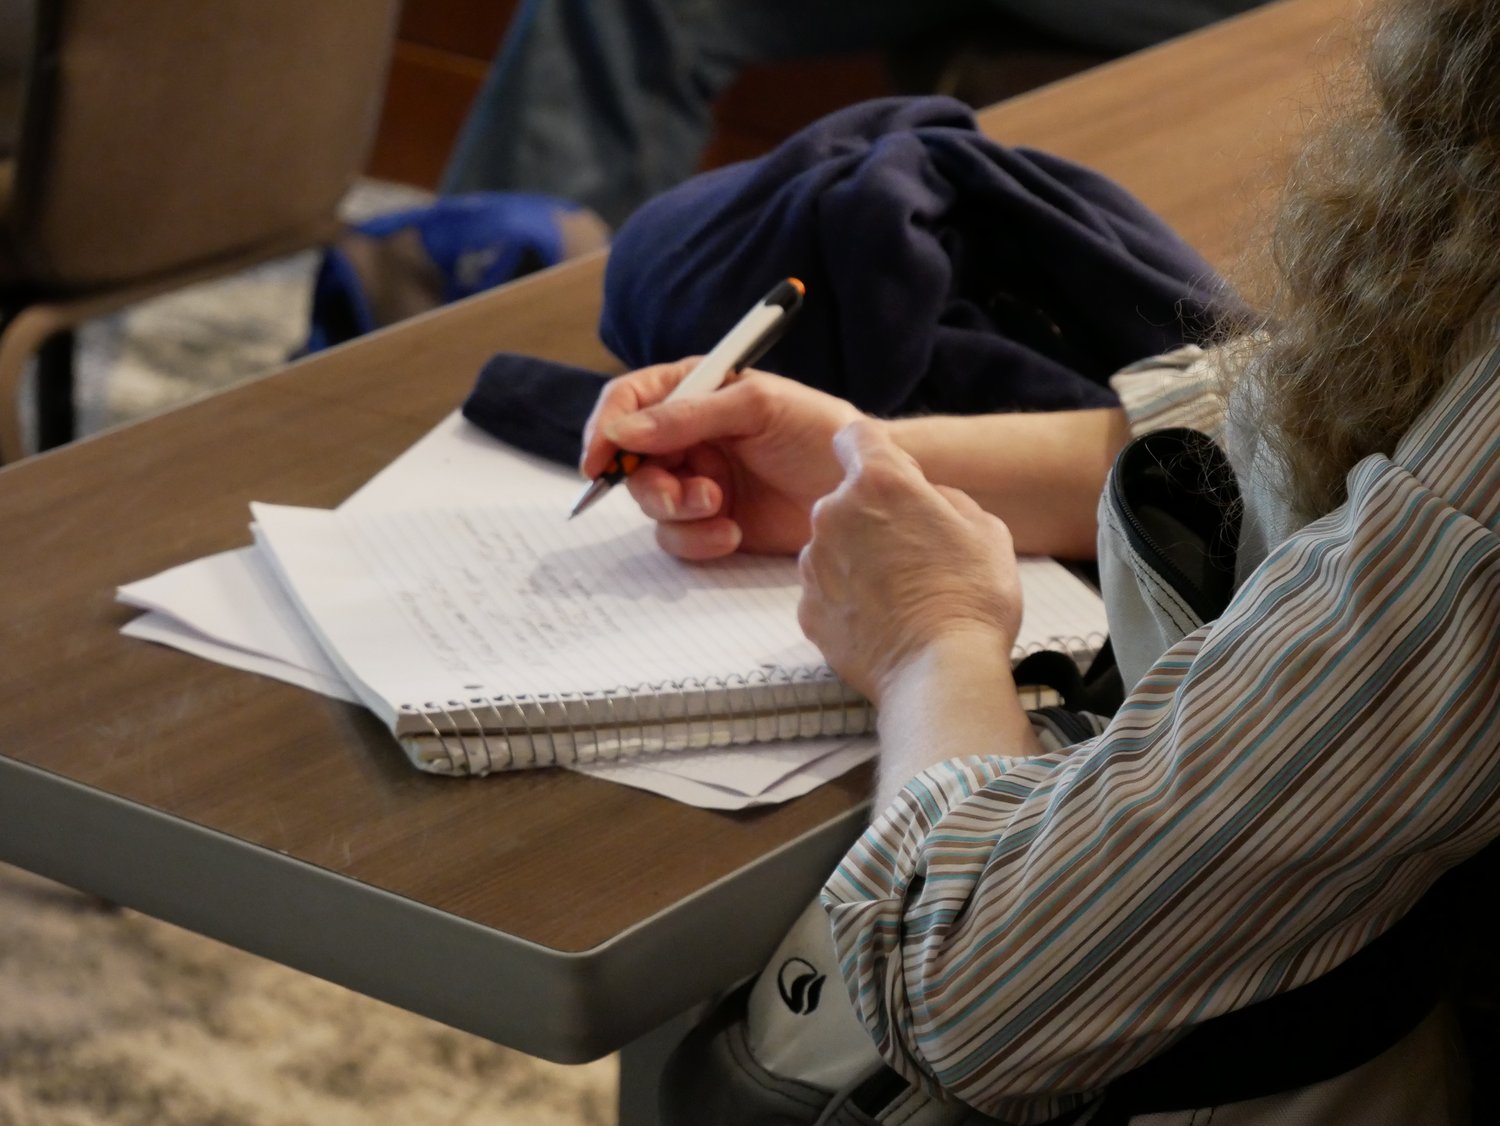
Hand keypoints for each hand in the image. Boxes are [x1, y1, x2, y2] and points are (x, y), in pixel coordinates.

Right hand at [580, 360, 863, 558]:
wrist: (863, 489)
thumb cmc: (822, 431)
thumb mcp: (757, 408)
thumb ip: (689, 415)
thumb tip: (623, 429)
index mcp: (696, 392)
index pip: (629, 400)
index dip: (606, 427)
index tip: (599, 460)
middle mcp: (689, 436)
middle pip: (632, 461)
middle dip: (651, 485)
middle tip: (687, 498)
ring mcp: (699, 481)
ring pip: (652, 504)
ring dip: (679, 513)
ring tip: (722, 509)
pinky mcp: (712, 522)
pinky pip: (678, 538)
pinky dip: (697, 540)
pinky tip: (733, 533)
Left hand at [797, 420, 1023, 706]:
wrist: (940, 673)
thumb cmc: (971, 598)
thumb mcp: (985, 529)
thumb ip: (945, 500)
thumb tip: (926, 501)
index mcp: (879, 483)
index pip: (856, 436)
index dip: (876, 452)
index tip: (894, 474)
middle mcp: (833, 515)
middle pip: (847, 499)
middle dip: (874, 517)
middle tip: (915, 554)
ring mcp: (813, 565)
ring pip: (833, 547)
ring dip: (858, 560)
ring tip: (901, 596)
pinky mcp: (807, 610)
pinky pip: (827, 592)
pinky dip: (848, 602)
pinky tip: (883, 622)